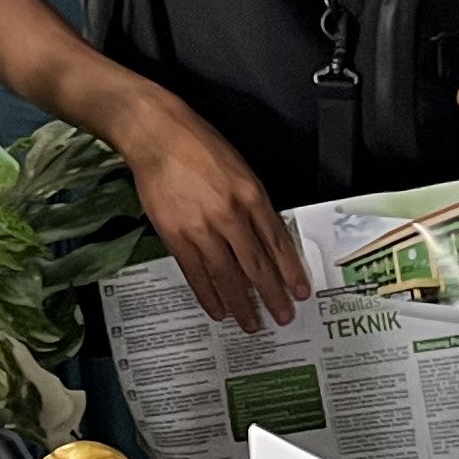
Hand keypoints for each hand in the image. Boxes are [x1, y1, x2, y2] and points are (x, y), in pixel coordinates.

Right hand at [127, 106, 304, 332]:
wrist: (158, 135)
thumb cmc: (200, 146)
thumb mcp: (241, 169)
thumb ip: (253, 204)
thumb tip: (265, 239)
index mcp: (252, 195)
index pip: (277, 243)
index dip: (290, 271)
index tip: (300, 292)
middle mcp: (231, 215)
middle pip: (257, 265)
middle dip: (272, 295)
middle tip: (283, 317)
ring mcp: (202, 228)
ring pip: (228, 276)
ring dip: (242, 304)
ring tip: (252, 324)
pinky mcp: (176, 236)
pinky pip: (196, 274)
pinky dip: (209, 295)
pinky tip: (218, 310)